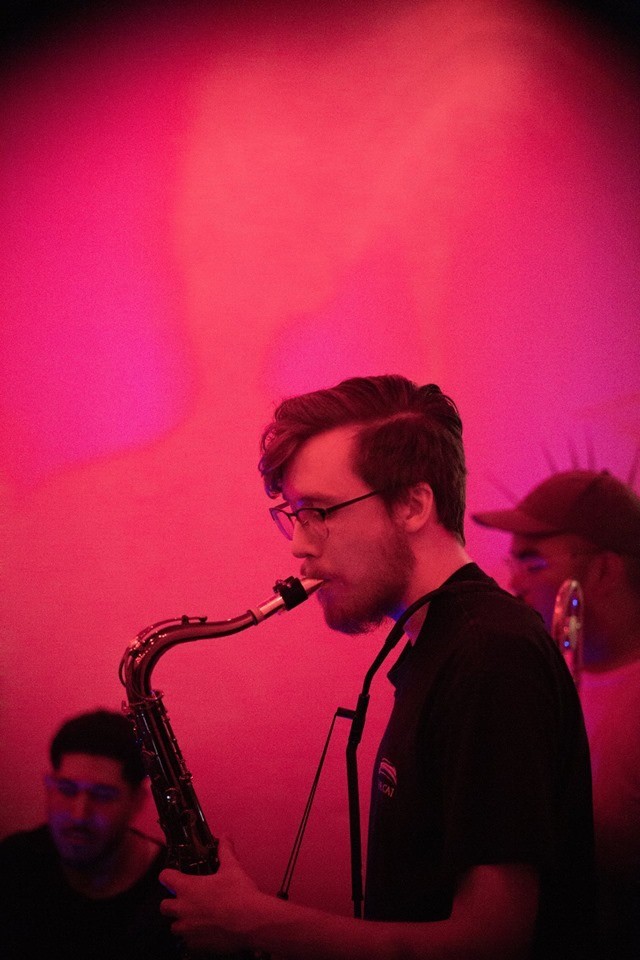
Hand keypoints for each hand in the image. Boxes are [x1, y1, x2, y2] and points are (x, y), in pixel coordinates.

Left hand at [160, 836, 264, 954]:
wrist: (251, 922)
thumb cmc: (239, 895)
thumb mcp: (232, 868)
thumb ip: (225, 851)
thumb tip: (226, 837)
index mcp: (187, 888)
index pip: (165, 877)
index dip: (169, 874)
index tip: (174, 875)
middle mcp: (182, 909)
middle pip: (164, 906)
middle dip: (172, 902)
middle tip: (186, 899)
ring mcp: (188, 929)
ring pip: (174, 926)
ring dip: (182, 921)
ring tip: (196, 917)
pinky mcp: (196, 945)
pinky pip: (188, 942)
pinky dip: (193, 937)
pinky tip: (206, 931)